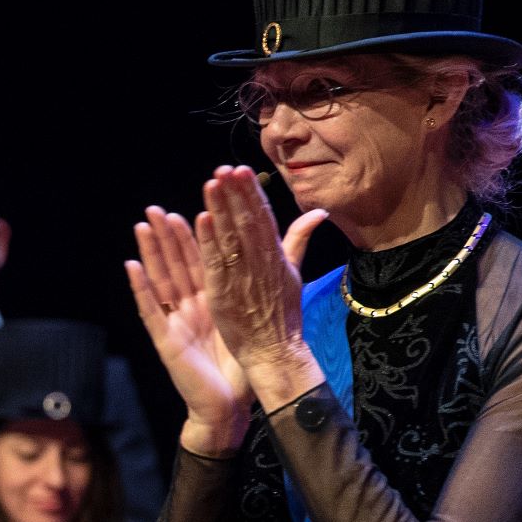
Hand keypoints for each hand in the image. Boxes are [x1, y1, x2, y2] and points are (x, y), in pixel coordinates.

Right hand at [128, 207, 252, 450]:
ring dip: (149, 252)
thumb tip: (282, 264)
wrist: (229, 405)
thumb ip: (267, 285)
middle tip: (155, 208)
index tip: (193, 207)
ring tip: (142, 226)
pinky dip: (140, 288)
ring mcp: (174, 322)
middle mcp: (189, 308)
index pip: (200, 262)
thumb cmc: (242, 365)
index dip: (194, 235)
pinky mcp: (165, 339)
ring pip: (160, 280)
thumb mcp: (255, 319)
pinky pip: (150, 309)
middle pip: (176, 265)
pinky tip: (132, 266)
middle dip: (165, 236)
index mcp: (210, 301)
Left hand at [194, 166, 327, 409]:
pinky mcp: (225, 294)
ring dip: (222, 209)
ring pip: (232, 238)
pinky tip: (203, 219)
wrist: (276, 353)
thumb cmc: (282, 314)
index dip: (251, 193)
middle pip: (248, 222)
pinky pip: (217, 263)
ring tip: (212, 183)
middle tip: (226, 168)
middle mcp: (261, 263)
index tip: (241, 170)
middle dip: (236, 194)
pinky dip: (210, 241)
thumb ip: (299, 240)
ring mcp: (243, 278)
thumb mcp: (294, 273)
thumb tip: (318, 212)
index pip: (263, 218)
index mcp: (276, 256)